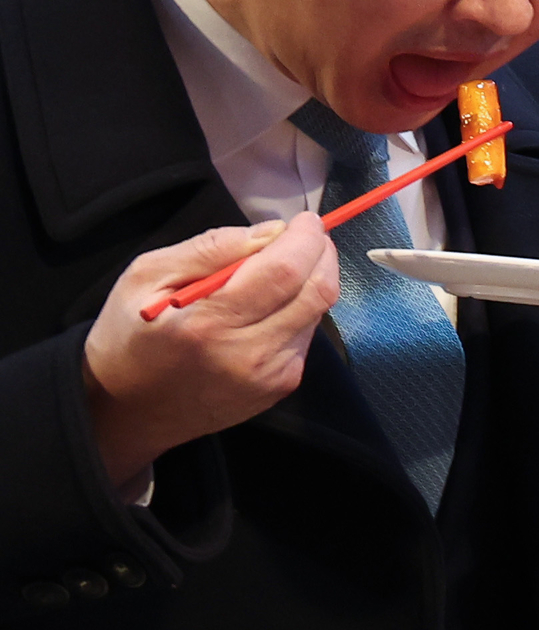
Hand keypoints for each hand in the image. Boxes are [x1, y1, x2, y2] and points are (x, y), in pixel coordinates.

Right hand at [80, 216, 341, 489]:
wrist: (127, 409)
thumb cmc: (129, 334)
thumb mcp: (147, 275)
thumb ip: (211, 249)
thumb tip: (271, 232)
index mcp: (209, 323)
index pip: (285, 271)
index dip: (305, 239)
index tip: (304, 221)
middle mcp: (249, 354)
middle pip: (317, 293)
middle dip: (321, 254)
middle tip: (306, 236)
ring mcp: (270, 377)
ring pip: (316, 314)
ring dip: (310, 282)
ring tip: (280, 269)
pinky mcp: (280, 388)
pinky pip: (305, 336)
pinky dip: (298, 310)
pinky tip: (269, 306)